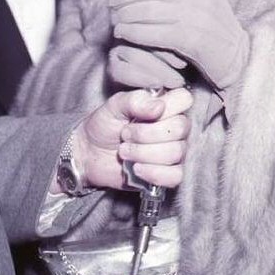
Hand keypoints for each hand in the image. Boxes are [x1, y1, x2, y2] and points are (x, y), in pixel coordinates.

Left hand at [55, 88, 192, 191]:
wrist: (89, 154)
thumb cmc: (104, 125)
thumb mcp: (115, 105)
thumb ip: (136, 100)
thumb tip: (159, 107)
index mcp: (167, 105)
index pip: (185, 99)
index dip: (168, 107)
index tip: (144, 114)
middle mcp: (175, 127)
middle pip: (181, 128)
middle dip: (146, 134)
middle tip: (125, 135)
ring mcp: (174, 150)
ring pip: (176, 152)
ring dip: (144, 153)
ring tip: (125, 151)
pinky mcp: (169, 173)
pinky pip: (176, 175)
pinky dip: (154, 173)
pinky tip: (137, 169)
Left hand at [110, 0, 248, 89]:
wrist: (240, 59)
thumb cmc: (216, 34)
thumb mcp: (203, 2)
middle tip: (113, 8)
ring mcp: (197, 15)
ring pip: (149, 10)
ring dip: (126, 16)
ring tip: (116, 23)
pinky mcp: (192, 38)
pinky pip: (154, 32)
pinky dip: (135, 32)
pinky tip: (125, 35)